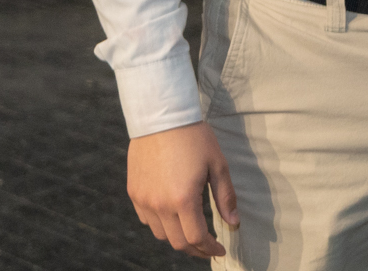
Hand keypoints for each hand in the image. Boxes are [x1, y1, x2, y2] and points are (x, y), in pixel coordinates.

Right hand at [128, 121, 237, 257]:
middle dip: (196, 249)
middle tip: (208, 247)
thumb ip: (225, 196)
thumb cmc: (194, 137)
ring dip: (178, 237)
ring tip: (192, 231)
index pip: (196, 238)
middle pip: (177, 242)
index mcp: (183, 199)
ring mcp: (144, 200)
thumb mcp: (217, 164)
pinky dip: (161, 225)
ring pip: (160, 234)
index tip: (220, 250)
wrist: (161, 117)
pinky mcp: (133, 193)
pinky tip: (173, 216)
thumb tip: (234, 222)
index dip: (210, 249)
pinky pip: (147, 220)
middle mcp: (160, 205)